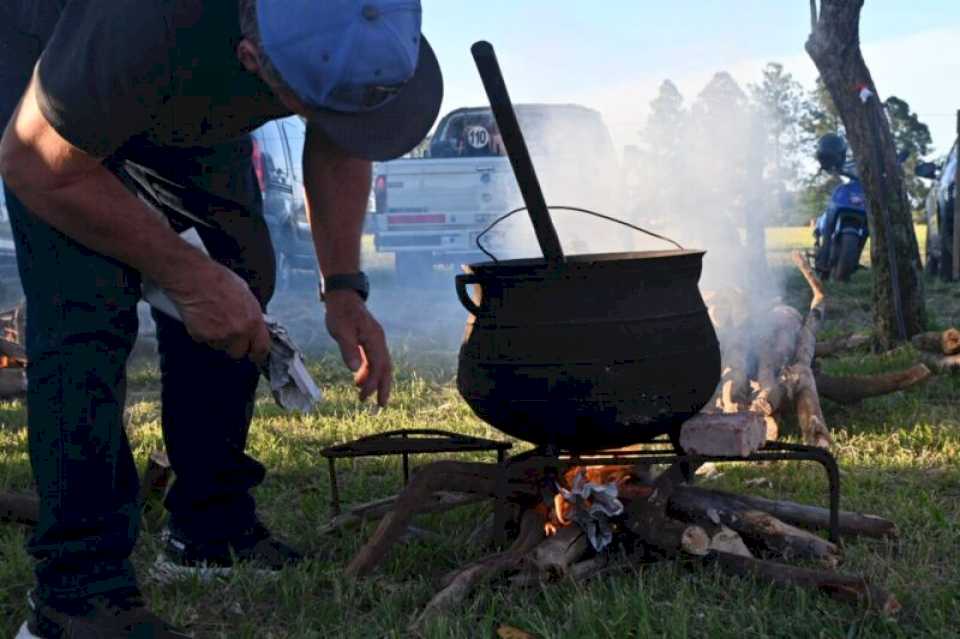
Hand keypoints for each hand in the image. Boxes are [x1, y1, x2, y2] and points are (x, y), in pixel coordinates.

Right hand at [167, 260, 270, 363]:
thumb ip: (251, 314)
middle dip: (235, 346)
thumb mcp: (246, 295)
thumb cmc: (219, 280)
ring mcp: (220, 336)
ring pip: (221, 348)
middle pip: (239, 353)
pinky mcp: (202, 337)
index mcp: (253, 320)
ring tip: (213, 320)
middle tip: (228, 333)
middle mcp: (239, 332)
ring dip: (219, 340)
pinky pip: (205, 341)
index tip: (254, 355)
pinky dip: (203, 334)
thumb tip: (253, 324)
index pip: (261, 349)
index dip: (257, 354)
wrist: (194, 278)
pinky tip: (202, 319)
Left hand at [324, 290, 392, 405]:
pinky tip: (358, 378)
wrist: (343, 296)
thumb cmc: (340, 312)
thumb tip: (354, 369)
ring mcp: (376, 340)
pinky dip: (369, 371)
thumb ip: (348, 349)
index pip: (378, 366)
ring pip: (381, 364)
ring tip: (363, 395)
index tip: (364, 397)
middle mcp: (379, 340)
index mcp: (374, 339)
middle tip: (380, 405)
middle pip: (386, 368)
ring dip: (375, 381)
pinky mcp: (370, 340)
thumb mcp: (340, 331)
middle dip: (383, 387)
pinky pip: (374, 359)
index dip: (373, 383)